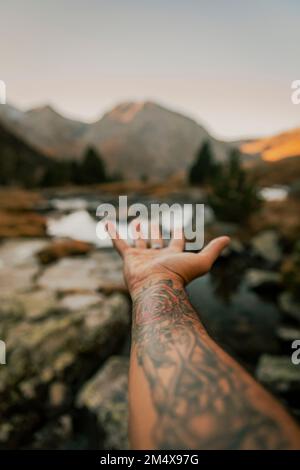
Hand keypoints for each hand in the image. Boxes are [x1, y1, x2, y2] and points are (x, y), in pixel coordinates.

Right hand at [107, 221, 229, 293]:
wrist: (156, 287)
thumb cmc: (179, 276)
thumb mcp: (202, 261)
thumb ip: (214, 250)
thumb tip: (228, 238)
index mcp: (172, 256)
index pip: (175, 242)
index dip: (177, 234)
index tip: (177, 225)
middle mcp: (157, 257)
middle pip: (156, 241)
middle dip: (155, 232)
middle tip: (152, 221)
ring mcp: (142, 257)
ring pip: (140, 241)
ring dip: (139, 232)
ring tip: (139, 222)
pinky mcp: (129, 258)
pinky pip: (119, 243)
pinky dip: (113, 233)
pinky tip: (108, 223)